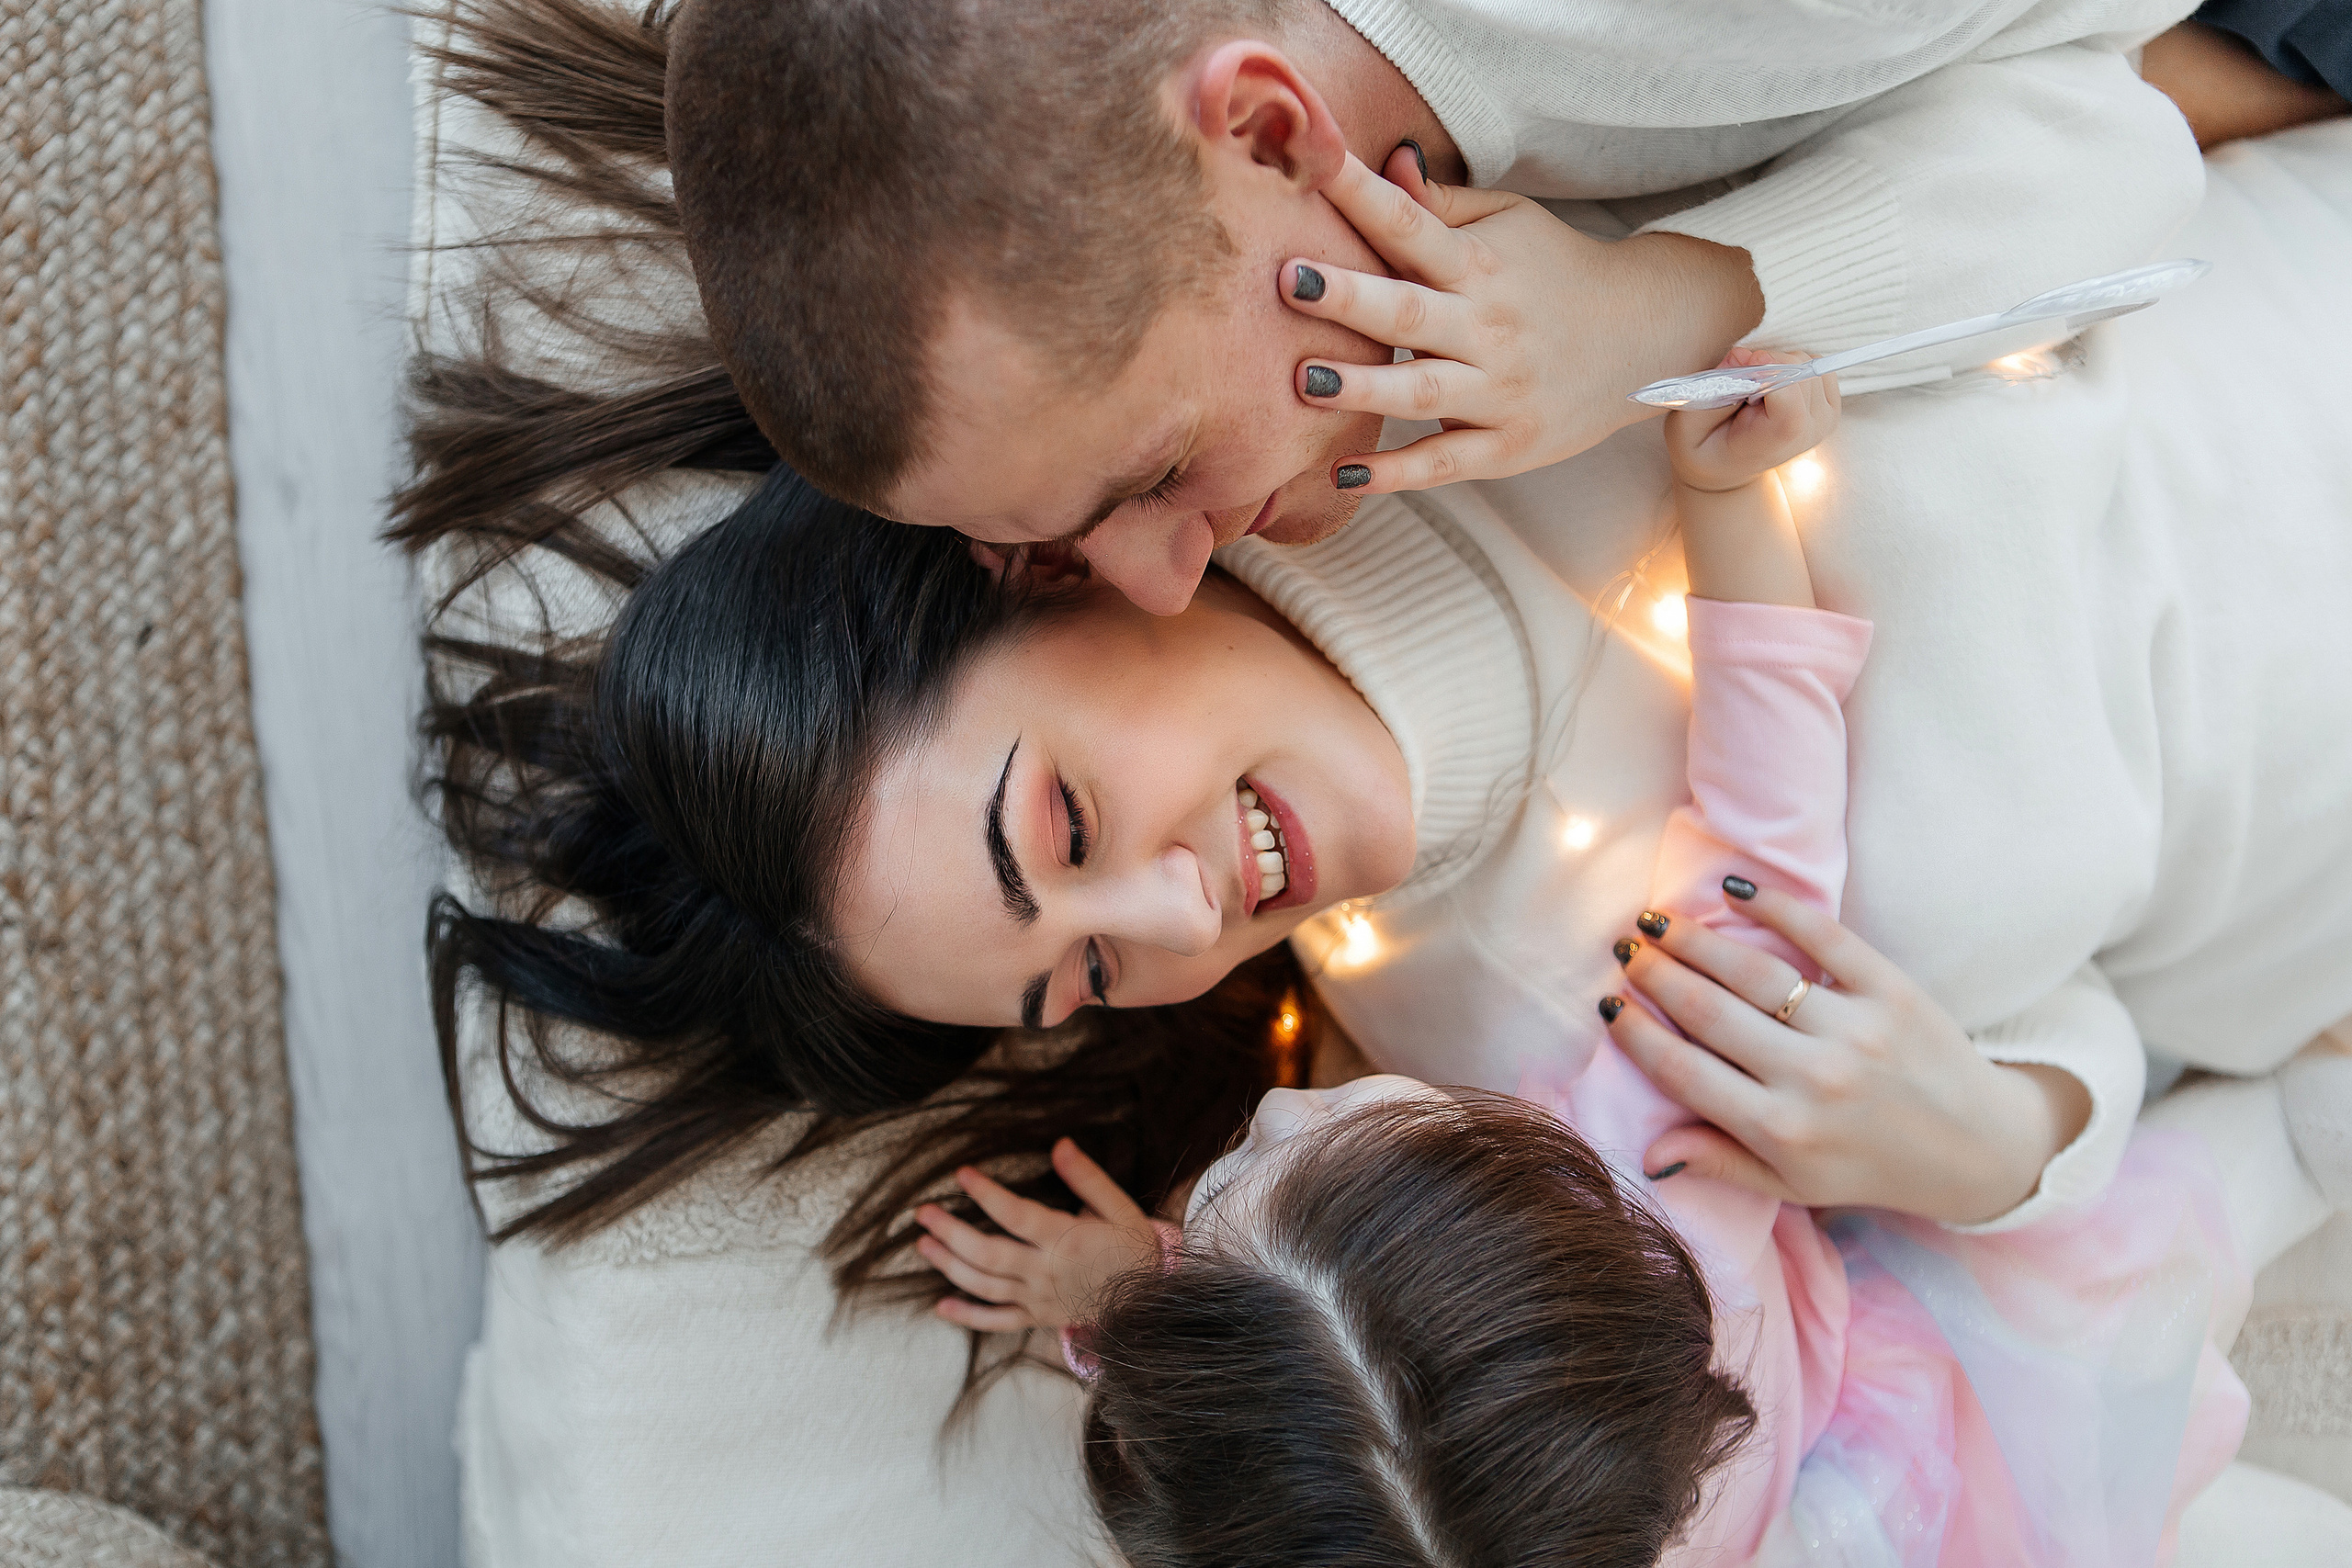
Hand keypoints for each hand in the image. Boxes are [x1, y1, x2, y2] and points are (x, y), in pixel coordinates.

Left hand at [914, 1137, 1165, 1330]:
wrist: (1150, 1297)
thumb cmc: (1131, 1246)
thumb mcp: (1118, 1207)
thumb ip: (1087, 1177)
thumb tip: (1060, 1145)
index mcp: (1066, 1240)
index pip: (1017, 1215)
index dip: (986, 1194)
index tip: (961, 1173)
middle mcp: (1046, 1272)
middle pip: (989, 1254)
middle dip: (951, 1233)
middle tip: (923, 1212)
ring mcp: (1039, 1299)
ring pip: (985, 1285)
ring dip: (950, 1266)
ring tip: (923, 1244)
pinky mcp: (1037, 1317)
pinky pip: (998, 1321)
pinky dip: (968, 1317)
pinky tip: (941, 1306)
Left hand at [1282, 146, 1761, 493]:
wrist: (1649, 334)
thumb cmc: (1557, 270)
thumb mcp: (1511, 222)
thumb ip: (1440, 203)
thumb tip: (1386, 162)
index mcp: (1480, 265)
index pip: (1411, 225)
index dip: (1362, 196)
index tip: (1314, 169)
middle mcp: (1488, 327)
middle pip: (1410, 311)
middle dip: (1349, 297)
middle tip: (1290, 281)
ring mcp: (1499, 390)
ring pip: (1422, 392)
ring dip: (1362, 388)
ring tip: (1303, 381)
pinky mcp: (1507, 445)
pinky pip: (1445, 463)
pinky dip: (1397, 474)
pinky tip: (1346, 476)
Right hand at [1603, 885, 2090, 1224]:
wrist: (1980, 1148)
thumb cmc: (1873, 1168)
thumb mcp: (1795, 1185)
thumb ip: (1721, 1162)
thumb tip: (1649, 1153)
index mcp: (1782, 1130)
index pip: (1685, 1072)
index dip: (1637, 1035)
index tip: (1607, 1005)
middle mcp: (1814, 1078)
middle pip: (1710, 1012)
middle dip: (1656, 976)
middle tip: (1625, 951)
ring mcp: (1855, 1030)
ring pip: (1755, 973)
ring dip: (1696, 940)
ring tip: (1656, 920)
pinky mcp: (1893, 990)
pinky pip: (1825, 937)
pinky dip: (1777, 908)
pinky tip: (1735, 891)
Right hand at [1662, 350, 1839, 494]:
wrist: (1727, 468)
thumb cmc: (1705, 448)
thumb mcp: (1688, 426)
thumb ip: (1713, 391)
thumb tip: (1742, 355)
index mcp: (1776, 441)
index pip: (1790, 397)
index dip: (1768, 371)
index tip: (1743, 367)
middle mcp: (1810, 431)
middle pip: (1799, 371)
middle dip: (1766, 365)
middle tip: (1743, 385)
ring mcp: (1825, 419)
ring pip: (1808, 363)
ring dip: (1777, 366)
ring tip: (1757, 392)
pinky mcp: (1830, 406)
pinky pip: (1817, 365)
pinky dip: (1792, 366)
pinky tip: (1774, 387)